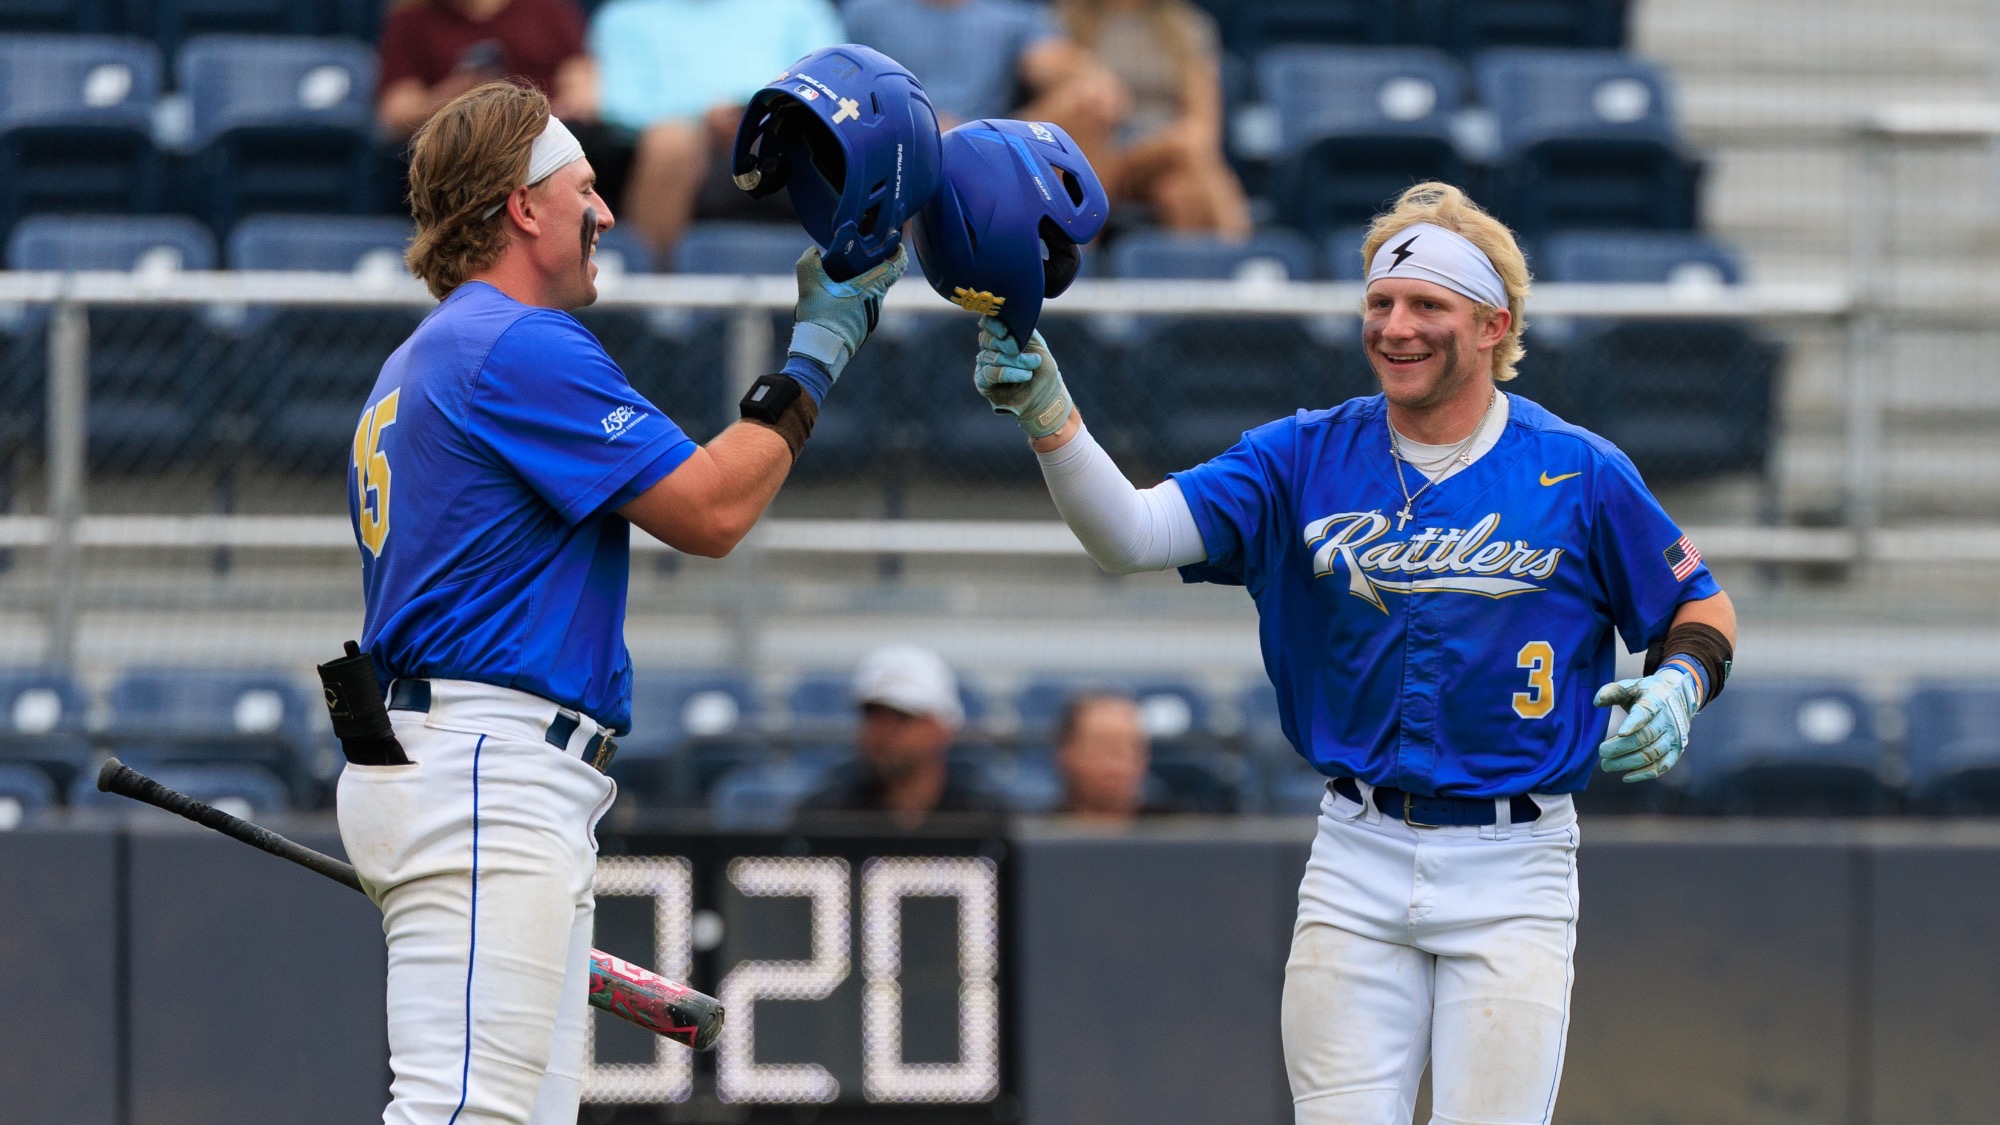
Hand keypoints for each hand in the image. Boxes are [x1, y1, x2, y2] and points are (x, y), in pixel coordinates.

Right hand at [789, 245, 906, 383]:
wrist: (821, 354)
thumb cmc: (819, 319)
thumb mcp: (809, 285)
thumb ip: (808, 262)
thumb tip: (813, 251)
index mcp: (870, 289)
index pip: (895, 267)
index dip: (899, 253)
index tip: (897, 244)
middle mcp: (876, 304)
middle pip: (882, 279)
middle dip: (875, 266)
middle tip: (862, 255)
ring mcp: (872, 318)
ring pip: (873, 294)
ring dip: (865, 284)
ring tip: (847, 276)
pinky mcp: (864, 329)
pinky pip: (866, 307)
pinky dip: (859, 298)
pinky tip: (841, 297)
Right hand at [974, 316, 1073, 438]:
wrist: (1047, 395)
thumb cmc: (1042, 369)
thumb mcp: (1036, 344)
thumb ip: (1022, 329)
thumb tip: (1010, 315)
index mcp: (1000, 337)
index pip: (987, 324)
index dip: (993, 325)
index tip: (1006, 331)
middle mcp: (988, 349)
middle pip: (988, 340)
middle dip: (1009, 345)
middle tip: (1027, 353)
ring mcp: (984, 366)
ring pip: (991, 357)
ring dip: (1015, 362)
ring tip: (1033, 366)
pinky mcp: (983, 383)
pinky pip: (989, 374)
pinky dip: (1008, 373)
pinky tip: (1024, 376)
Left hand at [1593, 665, 1702, 782]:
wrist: (1678, 695)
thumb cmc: (1647, 693)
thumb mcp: (1632, 686)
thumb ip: (1613, 691)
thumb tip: (1597, 702)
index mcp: (1656, 701)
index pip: (1645, 712)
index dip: (1634, 723)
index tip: (1620, 733)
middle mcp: (1668, 720)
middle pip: (1646, 737)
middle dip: (1622, 748)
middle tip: (1601, 753)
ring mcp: (1674, 737)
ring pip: (1653, 754)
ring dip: (1629, 763)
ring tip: (1607, 765)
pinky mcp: (1677, 750)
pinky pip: (1663, 766)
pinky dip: (1645, 774)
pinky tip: (1626, 777)